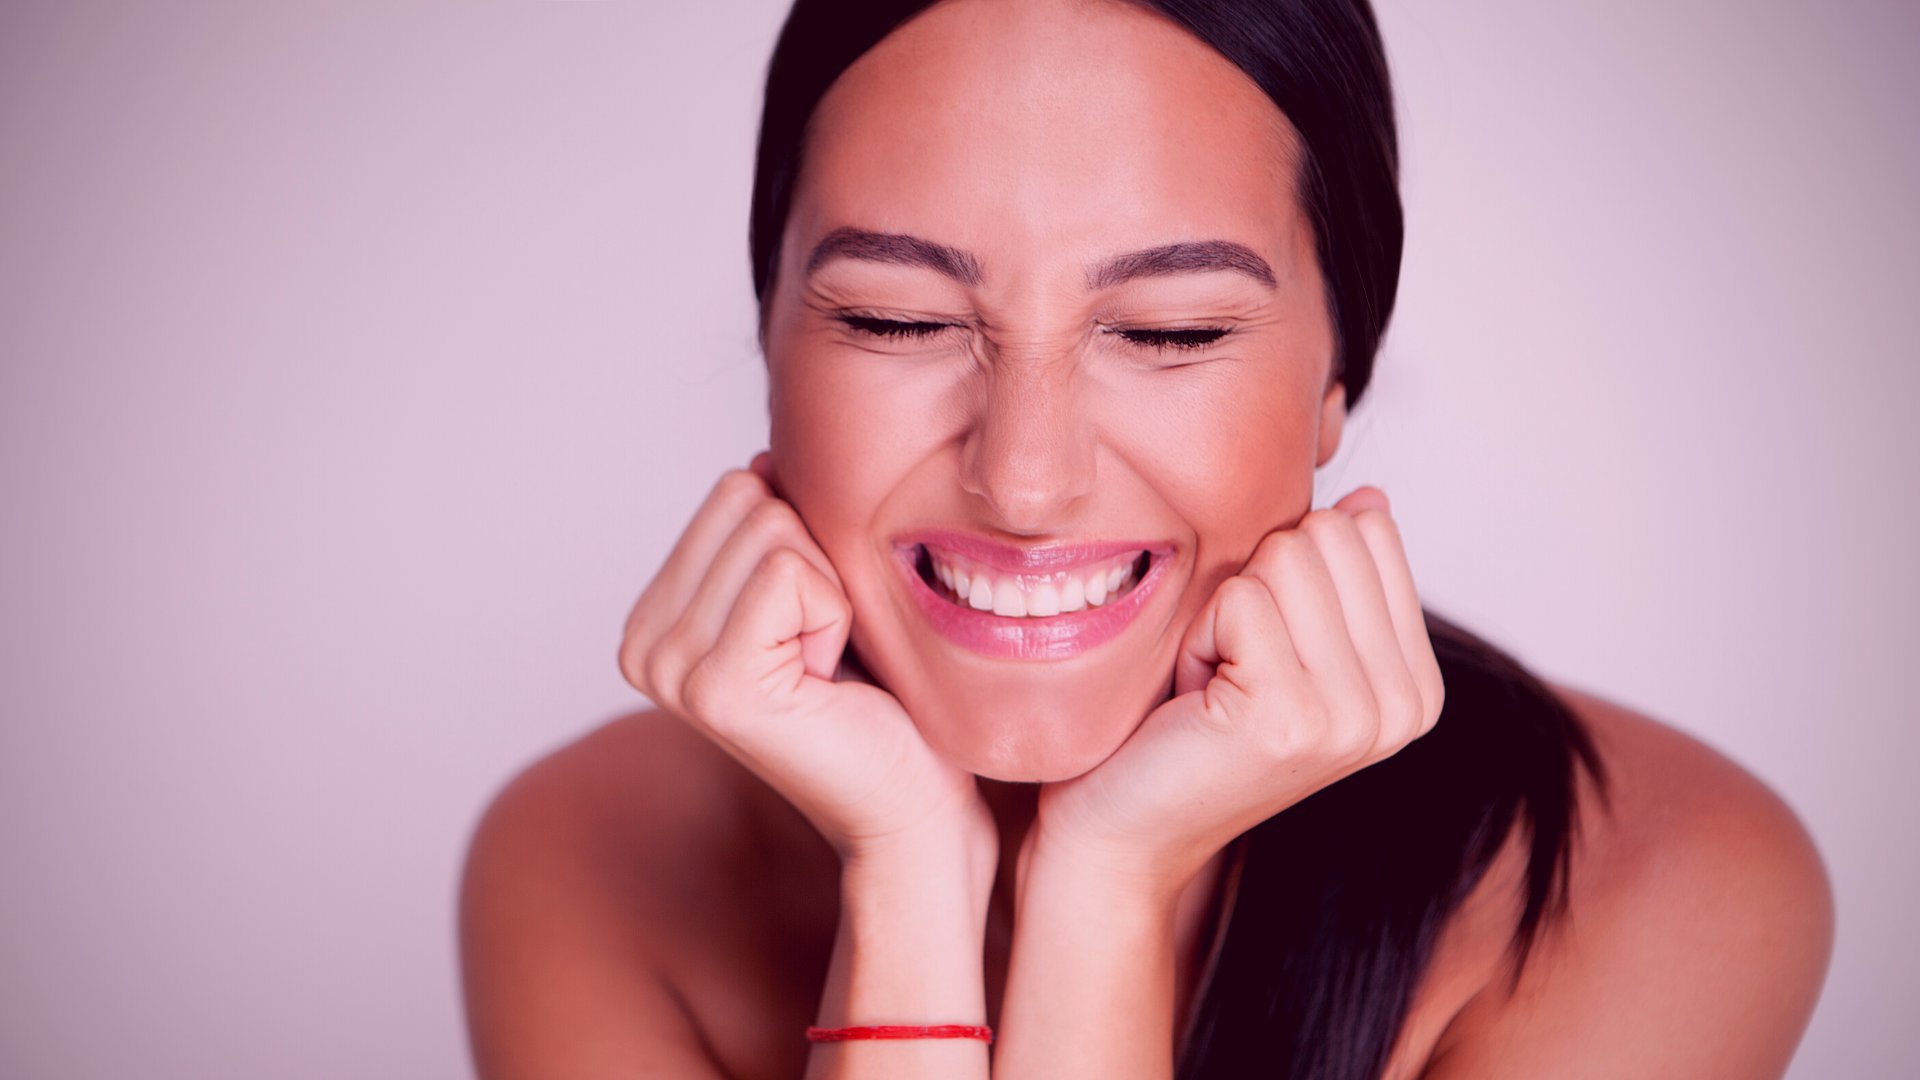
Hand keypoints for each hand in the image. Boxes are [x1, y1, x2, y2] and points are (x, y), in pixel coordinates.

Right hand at [619, 454, 991, 859]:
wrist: (909, 801)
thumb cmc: (875, 696)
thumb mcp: (812, 590)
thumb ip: (770, 527)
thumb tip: (763, 456)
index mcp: (653, 618)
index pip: (735, 489)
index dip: (804, 545)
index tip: (811, 628)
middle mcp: (642, 644)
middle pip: (751, 500)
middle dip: (815, 564)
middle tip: (823, 649)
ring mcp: (669, 668)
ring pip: (774, 529)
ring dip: (829, 593)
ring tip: (825, 666)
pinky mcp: (716, 686)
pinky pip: (792, 574)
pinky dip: (835, 615)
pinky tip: (828, 680)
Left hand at [1030, 486, 1445, 892]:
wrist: (1125, 831)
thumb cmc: (1190, 726)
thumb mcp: (1281, 640)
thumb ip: (1333, 574)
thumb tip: (1370, 497)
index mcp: (1415, 685)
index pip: (1367, 532)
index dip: (1289, 573)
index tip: (1262, 650)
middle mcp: (1403, 706)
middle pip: (1327, 535)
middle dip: (1255, 586)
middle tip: (1232, 668)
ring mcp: (1353, 717)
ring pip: (1284, 556)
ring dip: (1223, 612)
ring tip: (1214, 684)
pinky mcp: (1290, 716)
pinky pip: (1240, 597)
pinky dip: (1198, 635)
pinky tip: (1195, 699)